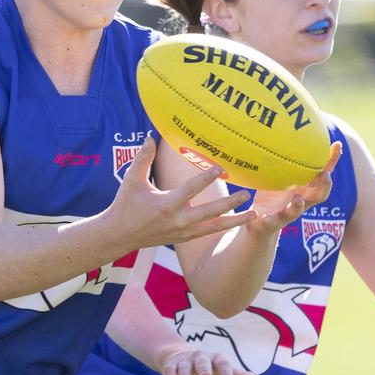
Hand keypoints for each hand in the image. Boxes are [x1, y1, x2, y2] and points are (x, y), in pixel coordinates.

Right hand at [108, 136, 258, 248]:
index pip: (191, 189)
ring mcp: (182, 232)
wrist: (119, 235)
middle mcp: (178, 220)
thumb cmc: (125, 205)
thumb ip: (143, 159)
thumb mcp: (132, 181)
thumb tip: (149, 136)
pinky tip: (238, 222)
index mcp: (166, 205)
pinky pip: (208, 232)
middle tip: (247, 194)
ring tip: (254, 215)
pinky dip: (224, 227)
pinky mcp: (184, 238)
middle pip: (210, 212)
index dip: (206, 177)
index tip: (221, 168)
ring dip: (235, 221)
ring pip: (214, 227)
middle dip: (230, 204)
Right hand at [161, 347, 261, 374]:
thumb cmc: (211, 369)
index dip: (226, 373)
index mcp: (217, 359)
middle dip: (204, 369)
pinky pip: (171, 370)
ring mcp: (186, 360)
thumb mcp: (226, 374)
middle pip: (203, 361)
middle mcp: (201, 357)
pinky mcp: (172, 365)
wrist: (183, 358)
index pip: (223, 364)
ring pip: (185, 366)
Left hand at [246, 142, 342, 235]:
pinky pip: (270, 223)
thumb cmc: (272, 195)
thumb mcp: (279, 174)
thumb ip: (283, 159)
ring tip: (297, 198)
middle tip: (326, 175)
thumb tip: (284, 130)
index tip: (337, 145)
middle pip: (318, 196)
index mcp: (304, 190)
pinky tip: (265, 216)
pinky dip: (269, 220)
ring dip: (297, 205)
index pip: (323, 175)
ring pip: (295, 212)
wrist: (259, 224)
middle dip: (324, 186)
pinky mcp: (270, 224)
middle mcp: (300, 202)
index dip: (331, 161)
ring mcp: (285, 214)